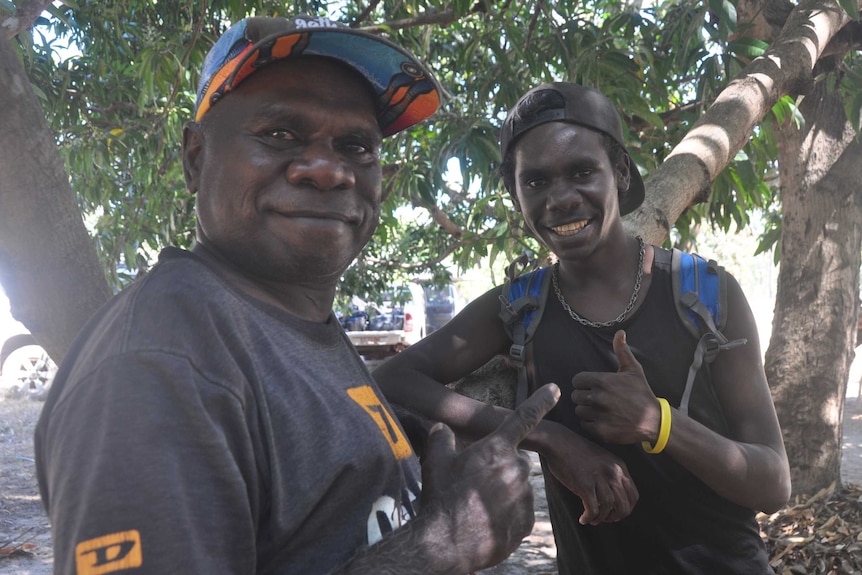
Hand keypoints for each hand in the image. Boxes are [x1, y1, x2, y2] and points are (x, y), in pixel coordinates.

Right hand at [419, 383, 559, 572]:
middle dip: (498, 469)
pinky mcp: (526, 522)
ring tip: (476, 507)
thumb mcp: (435, 460)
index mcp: (497, 448)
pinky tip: (485, 522)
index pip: (523, 418)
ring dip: (500, 494)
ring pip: (516, 488)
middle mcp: (516, 468)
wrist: (447, 543)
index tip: (555, 389)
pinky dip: (504, 516)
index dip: (541, 401)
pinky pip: (518, 512)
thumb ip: (441, 437)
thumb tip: (441, 428)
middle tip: (474, 485)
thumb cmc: (442, 498)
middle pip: (512, 461)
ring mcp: (524, 496)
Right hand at [543, 430, 638, 524]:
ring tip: (594, 520)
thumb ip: (610, 473)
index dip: (627, 508)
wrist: (558, 442)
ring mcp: (599, 479)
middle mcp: (612, 473)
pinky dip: (589, 517)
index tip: (618, 513)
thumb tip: (613, 496)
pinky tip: (583, 519)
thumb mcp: (602, 458)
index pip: (633, 495)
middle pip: (623, 504)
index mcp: (619, 466)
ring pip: (608, 508)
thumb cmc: (577, 450)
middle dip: (616, 516)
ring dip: (602, 518)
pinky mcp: (585, 485)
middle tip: (607, 519)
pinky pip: (592, 508)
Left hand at [571, 330, 660, 444]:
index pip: (577, 380)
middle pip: (575, 396)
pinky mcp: (601, 430)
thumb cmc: (641, 392)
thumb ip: (622, 351)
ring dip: (586, 410)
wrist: (654, 420)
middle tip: (596, 398)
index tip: (590, 385)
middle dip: (583, 396)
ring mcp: (599, 415)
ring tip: (599, 409)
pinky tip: (601, 419)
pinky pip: (584, 424)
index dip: (583, 382)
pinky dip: (590, 423)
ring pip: (579, 410)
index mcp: (603, 381)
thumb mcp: (633, 370)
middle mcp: (599, 397)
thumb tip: (620, 332)